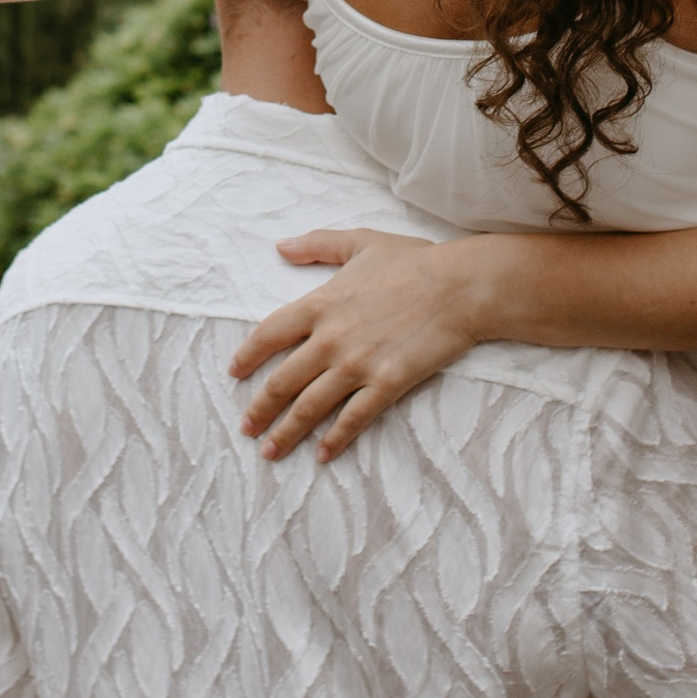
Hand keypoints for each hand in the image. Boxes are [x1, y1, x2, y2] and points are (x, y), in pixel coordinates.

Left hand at [229, 229, 490, 461]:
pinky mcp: (387, 383)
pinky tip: (323, 456)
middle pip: (282, 381)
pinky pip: (353, 418)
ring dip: (286, 432)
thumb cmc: (414, 261)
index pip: (269, 334)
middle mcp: (331, 338)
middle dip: (260, 410)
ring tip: (270, 451)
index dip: (247, 356)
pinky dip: (335, 439)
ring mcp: (358, 364)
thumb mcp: (360, 241)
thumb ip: (316, 244)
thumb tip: (281, 247)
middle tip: (246, 429)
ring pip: (310, 406)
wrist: (462, 285)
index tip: (234, 373)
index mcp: (320, 304)